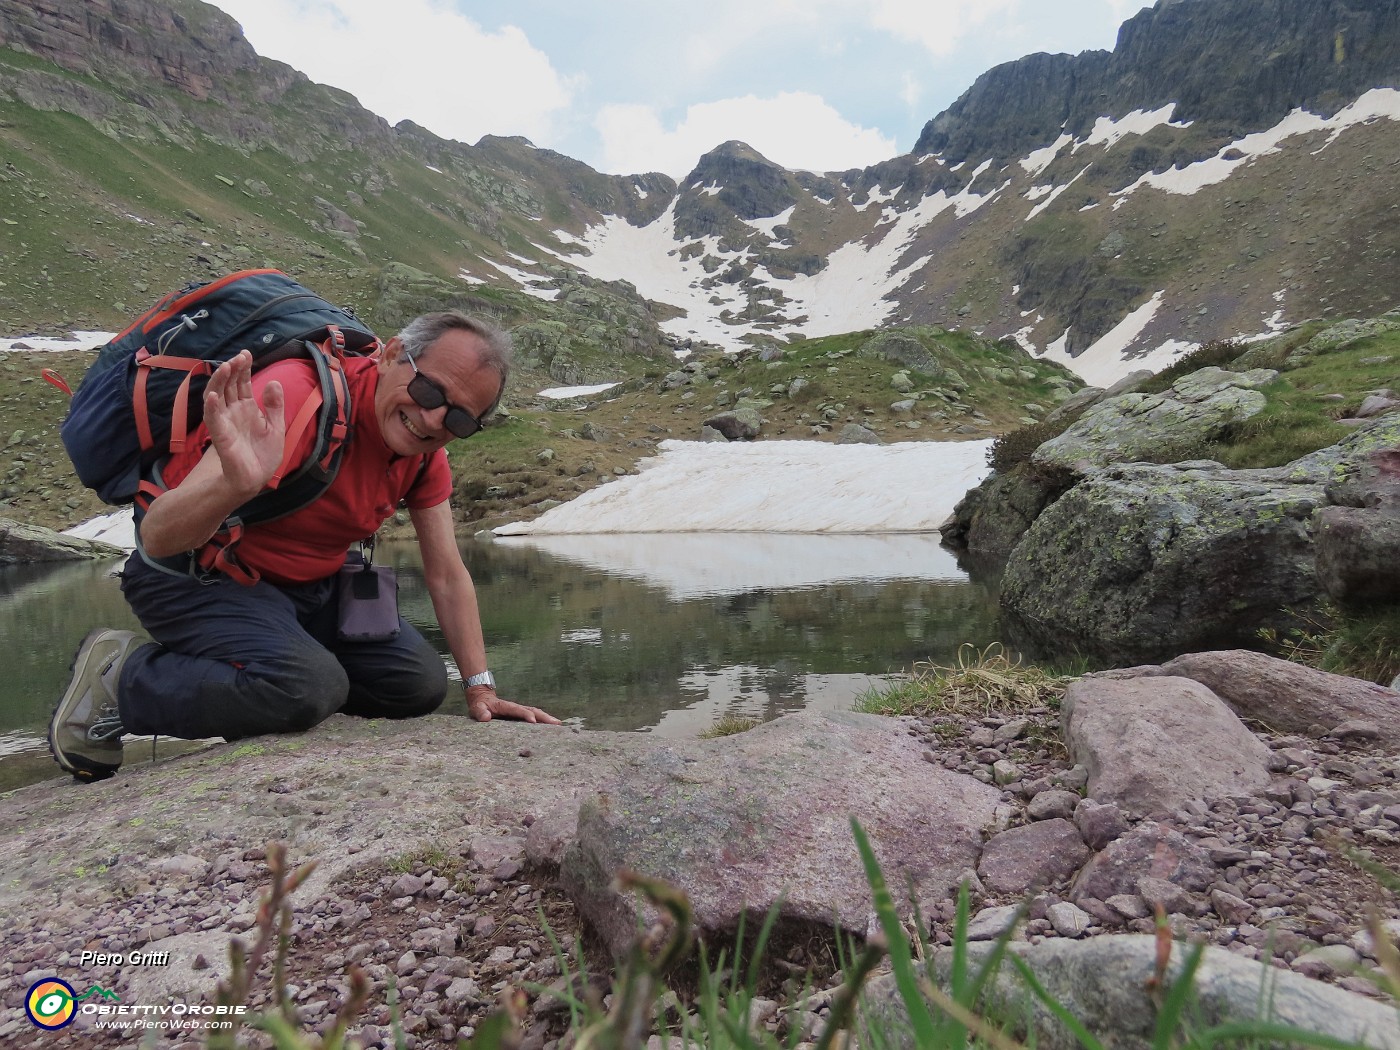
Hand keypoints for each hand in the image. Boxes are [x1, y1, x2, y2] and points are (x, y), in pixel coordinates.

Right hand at [203, 349, 285, 497]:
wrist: (256, 479)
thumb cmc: (263, 454)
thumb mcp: (276, 426)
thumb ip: (274, 405)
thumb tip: (274, 381)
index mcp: (247, 408)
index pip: (242, 383)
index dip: (243, 368)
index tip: (246, 354)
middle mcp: (233, 411)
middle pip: (229, 385)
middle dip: (233, 370)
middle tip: (239, 356)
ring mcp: (225, 422)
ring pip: (217, 396)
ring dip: (220, 382)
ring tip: (226, 367)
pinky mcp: (220, 436)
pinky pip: (213, 419)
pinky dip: (212, 407)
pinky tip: (213, 395)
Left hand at [466, 686, 561, 724]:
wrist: (483, 699)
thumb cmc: (480, 706)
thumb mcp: (476, 708)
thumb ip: (480, 712)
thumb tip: (485, 718)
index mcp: (506, 706)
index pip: (517, 710)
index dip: (525, 715)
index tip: (533, 721)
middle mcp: (516, 708)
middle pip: (533, 711)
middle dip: (544, 717)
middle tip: (556, 724)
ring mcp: (520, 712)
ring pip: (536, 714)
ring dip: (547, 719)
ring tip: (559, 726)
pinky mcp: (521, 716)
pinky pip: (534, 718)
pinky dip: (543, 722)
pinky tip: (552, 729)